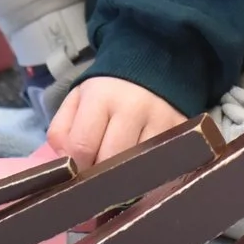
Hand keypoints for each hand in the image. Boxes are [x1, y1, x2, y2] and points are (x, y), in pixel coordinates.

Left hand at [48, 76, 186, 167]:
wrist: (154, 64)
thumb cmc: (109, 90)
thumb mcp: (78, 99)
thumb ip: (61, 130)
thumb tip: (64, 163)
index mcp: (101, 96)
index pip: (82, 147)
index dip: (76, 168)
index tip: (77, 173)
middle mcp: (134, 107)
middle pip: (111, 161)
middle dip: (99, 177)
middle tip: (97, 179)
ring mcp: (162, 119)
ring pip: (137, 168)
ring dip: (125, 179)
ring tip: (119, 176)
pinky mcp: (182, 130)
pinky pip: (162, 165)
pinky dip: (149, 174)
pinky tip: (141, 170)